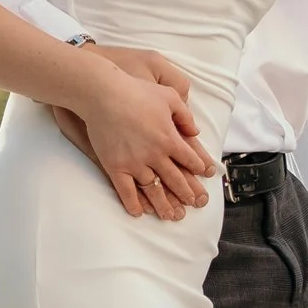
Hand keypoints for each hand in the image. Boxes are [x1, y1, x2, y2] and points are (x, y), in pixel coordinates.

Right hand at [53, 45, 212, 220]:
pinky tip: (138, 213)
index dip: (199, 168)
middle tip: (196, 204)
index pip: (190, 159)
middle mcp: (155, 155)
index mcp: (170, 138)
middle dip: (188, 194)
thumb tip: (195, 132)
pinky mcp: (115, 167)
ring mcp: (135, 163)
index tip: (204, 176)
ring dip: (165, 205)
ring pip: (154, 190)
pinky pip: (126, 191)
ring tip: (172, 216)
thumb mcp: (169, 96)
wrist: (103, 94)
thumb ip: (184, 115)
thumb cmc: (136, 91)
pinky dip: (133, 204)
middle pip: (176, 179)